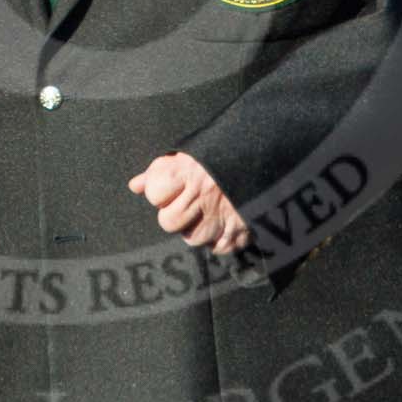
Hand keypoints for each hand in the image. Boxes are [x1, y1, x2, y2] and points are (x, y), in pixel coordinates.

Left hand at [128, 152, 250, 254]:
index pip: (154, 194)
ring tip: (210, 211)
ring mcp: (221, 217)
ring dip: (197, 228)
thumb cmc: (225, 153)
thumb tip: (134, 185)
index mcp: (188, 171)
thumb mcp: (191, 153)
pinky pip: (217, 248)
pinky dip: (220, 239)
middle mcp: (201, 196)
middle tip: (191, 202)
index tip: (173, 186)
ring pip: (191, 238)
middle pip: (168, 222)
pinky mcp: (239, 233)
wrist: (268, 157)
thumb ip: (159, 170)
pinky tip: (225, 222)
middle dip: (175, 214)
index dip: (161, 192)